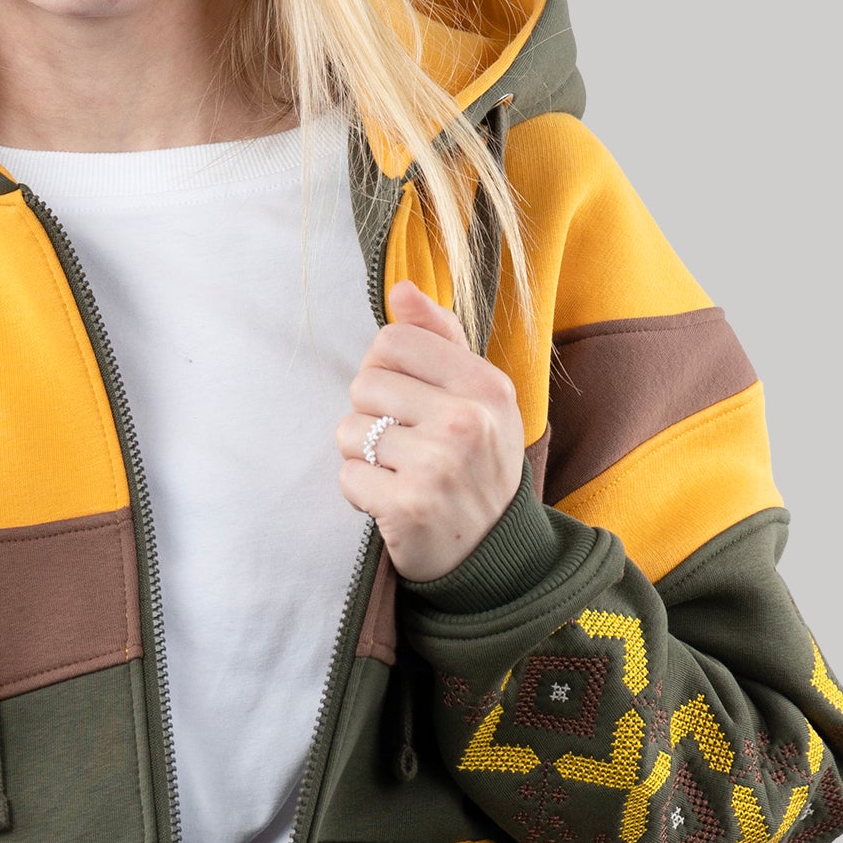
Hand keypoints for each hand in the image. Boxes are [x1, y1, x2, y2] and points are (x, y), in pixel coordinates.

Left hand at [337, 280, 525, 582]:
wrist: (495, 553)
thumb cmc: (477, 463)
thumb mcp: (478, 397)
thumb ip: (440, 338)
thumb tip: (400, 289)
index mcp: (486, 384)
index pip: (393, 340)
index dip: (385, 368)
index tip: (407, 399)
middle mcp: (467, 421)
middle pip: (364, 383)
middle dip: (372, 415)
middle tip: (406, 445)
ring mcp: (438, 465)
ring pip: (348, 431)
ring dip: (363, 456)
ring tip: (400, 473)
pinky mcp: (408, 506)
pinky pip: (347, 477)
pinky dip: (361, 493)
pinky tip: (393, 501)